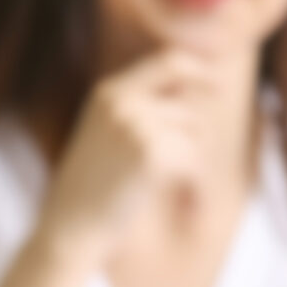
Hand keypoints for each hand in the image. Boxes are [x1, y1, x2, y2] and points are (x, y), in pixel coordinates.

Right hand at [38, 49, 217, 261]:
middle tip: (183, 168)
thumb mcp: (105, 133)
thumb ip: (140, 108)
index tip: (217, 85)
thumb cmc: (90, 187)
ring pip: (194, 134)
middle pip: (189, 106)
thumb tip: (194, 97)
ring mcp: (135, 124)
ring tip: (170, 185)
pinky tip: (180, 199)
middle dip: (195, 138)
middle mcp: (122, 100)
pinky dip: (193, 183)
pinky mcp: (150, 153)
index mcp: (109, 90)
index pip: (170, 61)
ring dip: (192, 162)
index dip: (200, 70)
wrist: (69, 225)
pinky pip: (193, 160)